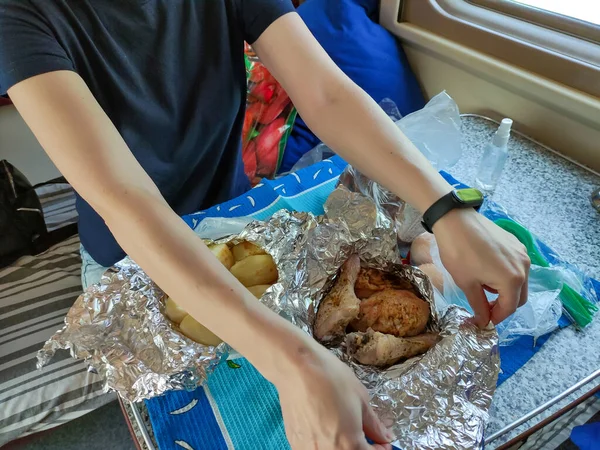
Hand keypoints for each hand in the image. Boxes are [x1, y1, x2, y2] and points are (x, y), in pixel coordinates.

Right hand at [275, 344, 393, 449]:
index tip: (382, 441)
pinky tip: (326, 428)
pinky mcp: (295, 443)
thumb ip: (374, 425)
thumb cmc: (330, 379)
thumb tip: (385, 437)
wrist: (296, 368)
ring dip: (342, 447)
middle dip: (363, 449)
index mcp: (349, 445)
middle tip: (366, 437)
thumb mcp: (361, 399)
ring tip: (344, 430)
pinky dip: (325, 445)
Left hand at [433, 209, 530, 326]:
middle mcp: (524, 267)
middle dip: (503, 306)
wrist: (455, 220)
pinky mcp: (516, 243)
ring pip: (519, 281)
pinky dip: (505, 274)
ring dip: (504, 290)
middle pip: (519, 296)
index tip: (482, 321)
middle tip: (484, 308)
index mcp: (513, 280)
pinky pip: (516, 266)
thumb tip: (484, 321)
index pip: (509, 308)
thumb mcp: (467, 283)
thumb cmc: (459, 253)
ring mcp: (522, 253)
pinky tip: (487, 270)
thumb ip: (479, 305)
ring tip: (482, 286)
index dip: (496, 318)